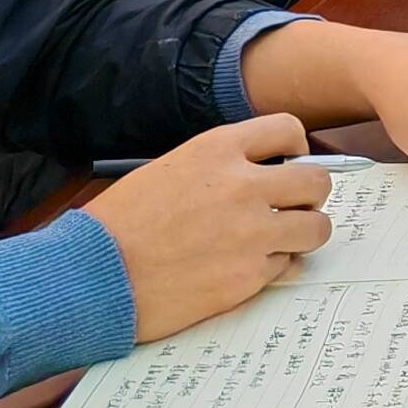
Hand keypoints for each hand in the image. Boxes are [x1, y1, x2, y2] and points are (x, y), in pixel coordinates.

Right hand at [78, 113, 333, 338]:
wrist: (91, 276)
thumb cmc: (119, 225)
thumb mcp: (169, 169)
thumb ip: (219, 167)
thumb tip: (258, 173)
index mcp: (219, 150)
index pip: (289, 130)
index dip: (295, 148)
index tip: (289, 163)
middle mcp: (243, 185)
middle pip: (317, 180)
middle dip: (308, 195)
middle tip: (292, 207)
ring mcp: (251, 233)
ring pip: (316, 227)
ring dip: (303, 233)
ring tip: (281, 240)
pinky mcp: (248, 277)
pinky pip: (288, 266)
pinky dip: (276, 267)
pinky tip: (250, 268)